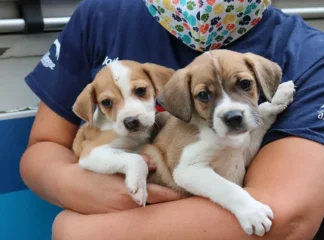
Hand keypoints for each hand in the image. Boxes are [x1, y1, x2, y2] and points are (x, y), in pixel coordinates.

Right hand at [58, 161, 182, 214]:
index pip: (163, 197)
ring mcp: (122, 218)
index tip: (189, 192)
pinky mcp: (115, 222)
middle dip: (170, 205)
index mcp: (131, 193)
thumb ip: (136, 163)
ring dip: (159, 209)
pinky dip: (146, 212)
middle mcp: (130, 208)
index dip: (177, 196)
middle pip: (159, 209)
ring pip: (149, 214)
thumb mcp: (114, 162)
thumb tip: (153, 163)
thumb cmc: (93, 171)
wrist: (69, 186)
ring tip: (169, 203)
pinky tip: (150, 207)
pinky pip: (137, 218)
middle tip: (183, 198)